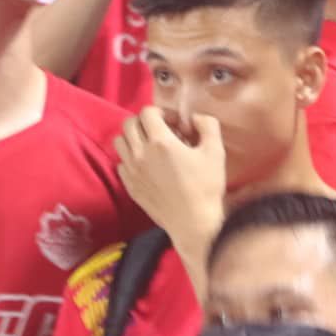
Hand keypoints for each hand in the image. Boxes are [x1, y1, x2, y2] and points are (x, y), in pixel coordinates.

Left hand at [115, 108, 227, 248]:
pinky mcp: (129, 187)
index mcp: (160, 142)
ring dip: (133, 138)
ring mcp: (131, 171)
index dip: (162, 112)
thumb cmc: (206, 187)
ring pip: (119, 142)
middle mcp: (140, 153)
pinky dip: (130, 159)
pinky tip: (146, 166)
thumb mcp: (215, 151)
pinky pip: (120, 164)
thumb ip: (207, 125)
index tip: (174, 124)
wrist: (193, 223)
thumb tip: (195, 117)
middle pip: (128, 123)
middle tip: (161, 132)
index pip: (147, 112)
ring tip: (149, 147)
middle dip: (144, 122)